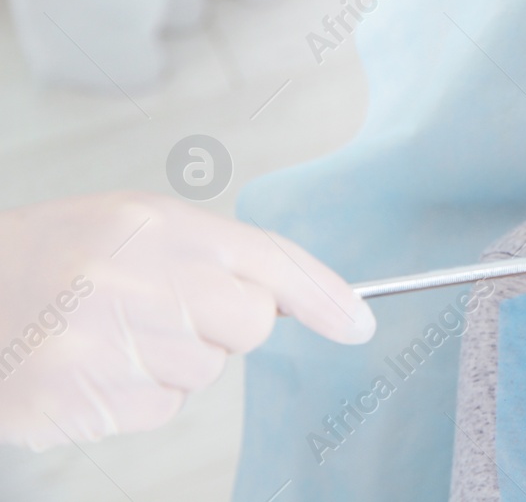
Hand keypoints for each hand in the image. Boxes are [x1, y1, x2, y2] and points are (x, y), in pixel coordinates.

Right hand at [0, 192, 375, 450]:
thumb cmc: (58, 257)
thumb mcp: (137, 226)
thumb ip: (218, 253)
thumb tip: (308, 302)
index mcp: (155, 224)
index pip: (268, 258)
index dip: (324, 295)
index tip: (358, 324)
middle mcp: (135, 278)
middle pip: (250, 323)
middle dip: (225, 324)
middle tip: (165, 308)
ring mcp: (106, 342)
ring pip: (205, 371)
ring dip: (174, 360)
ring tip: (113, 331)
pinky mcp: (81, 398)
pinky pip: (161, 408)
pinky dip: (138, 394)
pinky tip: (94, 364)